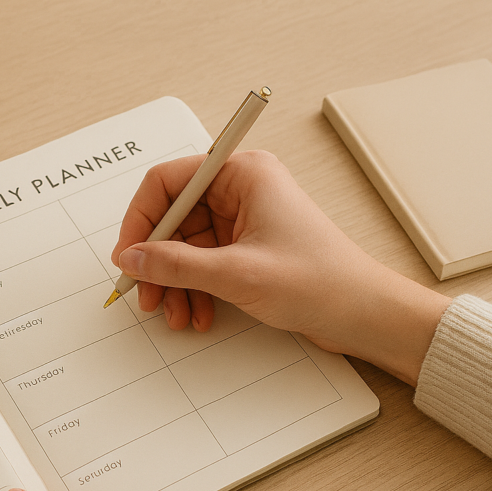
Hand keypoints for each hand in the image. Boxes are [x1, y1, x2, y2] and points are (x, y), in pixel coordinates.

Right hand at [111, 150, 450, 384]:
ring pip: (186, 246)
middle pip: (174, 218)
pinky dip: (194, 289)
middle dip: (158, 261)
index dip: (141, 219)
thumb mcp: (236, 274)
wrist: (362, 314)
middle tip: (148, 295)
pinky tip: (198, 313)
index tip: (129, 255)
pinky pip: (203, 263)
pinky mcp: (248, 248)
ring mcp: (244, 220)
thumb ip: (176, 264)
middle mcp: (241, 190)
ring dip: (175, 282)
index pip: (168, 181)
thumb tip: (134, 257)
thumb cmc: (320, 281)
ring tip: (176, 313)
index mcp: (243, 174)